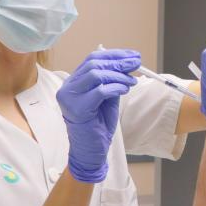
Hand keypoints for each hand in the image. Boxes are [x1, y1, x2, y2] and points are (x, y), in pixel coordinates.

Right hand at [57, 49, 140, 182]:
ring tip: (132, 81)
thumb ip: (112, 81)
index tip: (132, 55)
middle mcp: (68, 88)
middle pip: (94, 64)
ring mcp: (70, 98)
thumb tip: (128, 64)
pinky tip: (125, 89)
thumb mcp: (107, 98)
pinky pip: (99, 91)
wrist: (90, 151)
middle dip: (118, 62)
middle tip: (137, 63)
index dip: (114, 55)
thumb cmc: (98, 125)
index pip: (92, 59)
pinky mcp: (78, 109)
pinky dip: (115, 87)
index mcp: (73, 82)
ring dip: (118, 75)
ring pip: (96, 75)